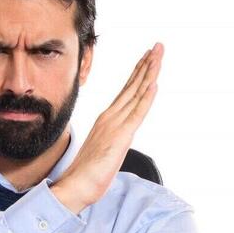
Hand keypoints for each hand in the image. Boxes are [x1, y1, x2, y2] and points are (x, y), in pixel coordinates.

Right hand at [51, 43, 162, 213]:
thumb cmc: (86, 174)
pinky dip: (146, 97)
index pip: (126, 92)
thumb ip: (110, 142)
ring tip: (158, 55)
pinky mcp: (121, 137)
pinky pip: (137, 113)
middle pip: (132, 86)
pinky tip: (154, 84)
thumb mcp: (103, 152)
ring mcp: (115, 125)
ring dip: (149, 73)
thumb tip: (114, 142)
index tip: (147, 58)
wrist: (75, 186)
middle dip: (146, 65)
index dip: (138, 74)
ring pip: (136, 93)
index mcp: (107, 120)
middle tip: (157, 47)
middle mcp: (110, 117)